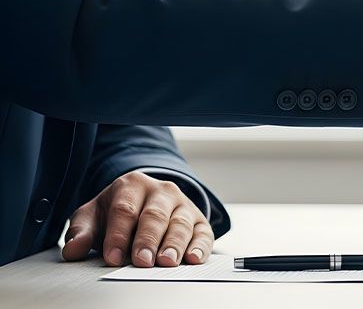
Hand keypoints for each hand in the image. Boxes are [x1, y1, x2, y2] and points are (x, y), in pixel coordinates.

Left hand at [61, 171, 212, 266]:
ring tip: (166, 262)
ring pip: (180, 224)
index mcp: (132, 185)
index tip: (113, 258)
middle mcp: (161, 191)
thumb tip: (73, 249)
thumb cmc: (117, 212)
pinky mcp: (200, 221)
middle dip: (147, 240)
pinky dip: (200, 246)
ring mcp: (183, 205)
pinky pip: (203, 233)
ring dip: (174, 244)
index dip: (118, 235)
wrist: (146, 201)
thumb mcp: (94, 216)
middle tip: (141, 261)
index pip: (125, 210)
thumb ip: (82, 232)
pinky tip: (193, 258)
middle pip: (154, 216)